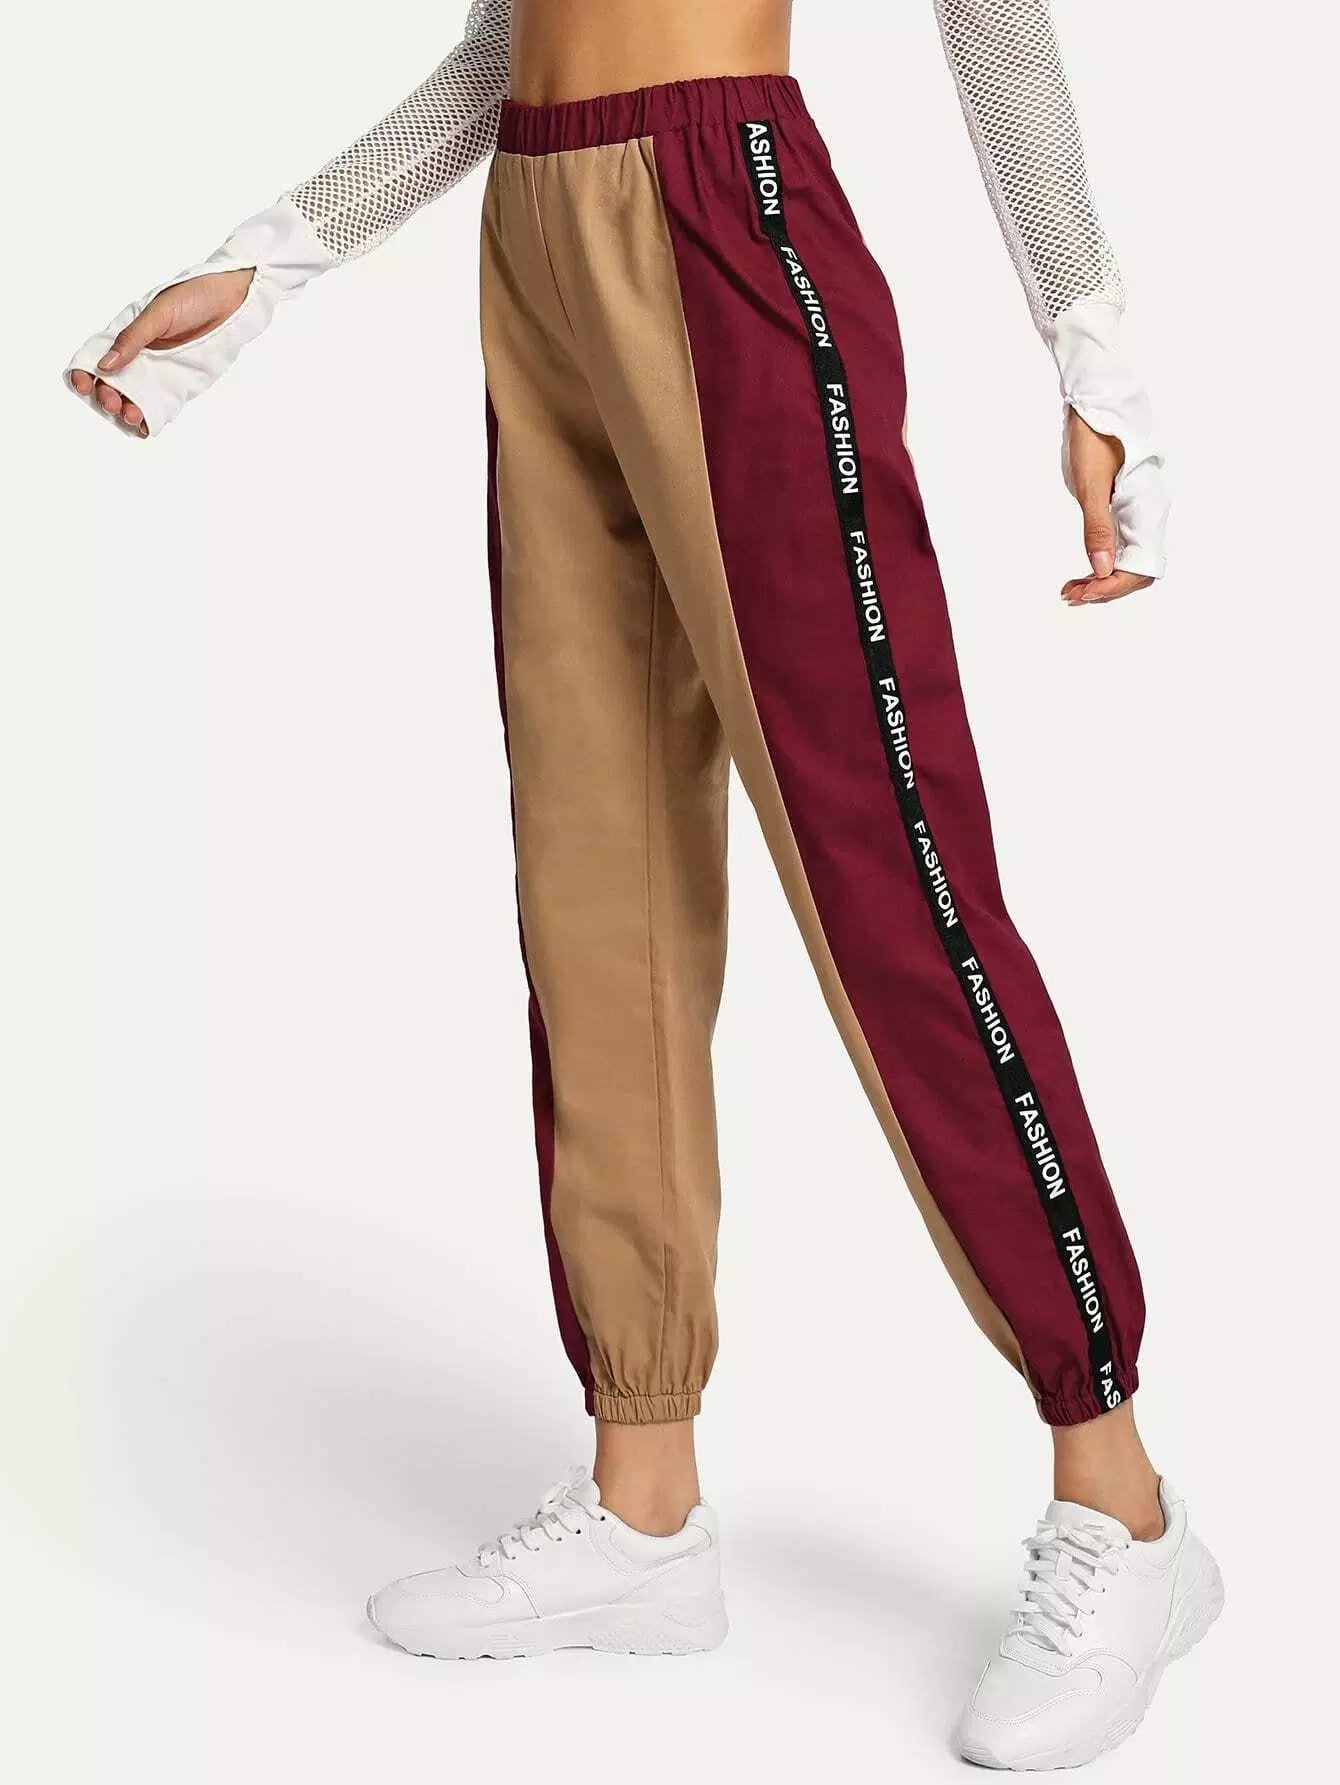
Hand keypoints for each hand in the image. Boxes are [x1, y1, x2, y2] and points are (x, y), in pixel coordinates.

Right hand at [68, 268, 254, 435]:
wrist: (231, 300)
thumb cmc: (193, 297)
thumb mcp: (158, 315)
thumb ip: (133, 339)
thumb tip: (105, 365)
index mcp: (126, 334)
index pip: (96, 357)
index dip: (85, 373)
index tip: (84, 385)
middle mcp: (139, 355)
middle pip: (113, 383)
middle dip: (108, 397)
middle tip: (113, 404)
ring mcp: (159, 370)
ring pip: (135, 396)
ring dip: (128, 409)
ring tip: (132, 416)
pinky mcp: (179, 381)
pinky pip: (162, 403)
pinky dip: (152, 416)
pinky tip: (147, 425)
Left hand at [1061, 409, 1155, 606]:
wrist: (1096, 408)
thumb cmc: (1096, 440)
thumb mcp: (1091, 485)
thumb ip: (1098, 528)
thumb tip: (1102, 570)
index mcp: (1146, 511)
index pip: (1140, 567)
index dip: (1114, 586)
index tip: (1085, 593)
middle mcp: (1146, 516)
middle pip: (1134, 569)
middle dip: (1105, 588)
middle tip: (1072, 595)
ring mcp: (1134, 514)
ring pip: (1125, 561)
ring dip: (1100, 580)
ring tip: (1071, 589)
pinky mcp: (1122, 510)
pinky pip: (1118, 547)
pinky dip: (1099, 564)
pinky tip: (1080, 573)